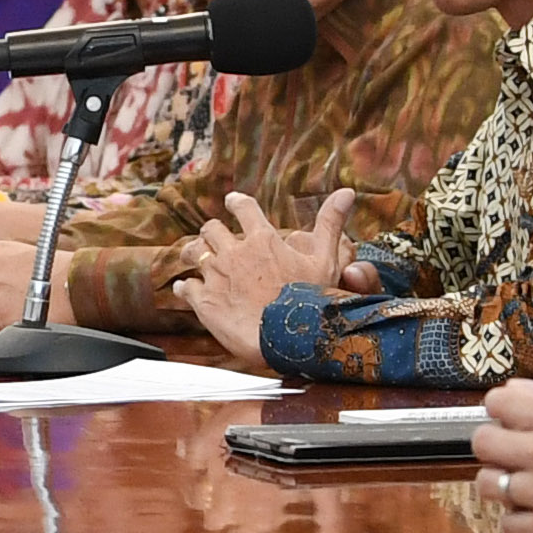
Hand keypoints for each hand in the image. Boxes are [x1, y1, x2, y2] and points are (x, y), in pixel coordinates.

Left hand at [181, 188, 358, 365]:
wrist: (287, 340)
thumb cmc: (311, 301)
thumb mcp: (326, 260)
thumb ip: (331, 223)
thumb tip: (348, 192)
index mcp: (262, 240)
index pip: (243, 207)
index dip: (236, 202)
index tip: (231, 201)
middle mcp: (234, 253)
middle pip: (211, 229)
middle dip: (212, 231)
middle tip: (213, 236)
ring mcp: (216, 276)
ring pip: (192, 251)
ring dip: (192, 252)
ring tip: (192, 255)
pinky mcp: (203, 300)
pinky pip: (185, 286)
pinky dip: (184, 286)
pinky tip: (185, 288)